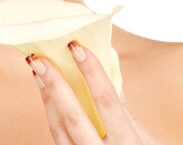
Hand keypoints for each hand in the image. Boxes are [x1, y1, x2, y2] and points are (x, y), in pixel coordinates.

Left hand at [25, 40, 160, 144]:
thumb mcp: (144, 136)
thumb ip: (123, 107)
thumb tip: (107, 65)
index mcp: (130, 143)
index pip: (108, 102)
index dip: (92, 73)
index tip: (76, 47)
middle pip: (74, 118)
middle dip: (55, 86)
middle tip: (40, 59)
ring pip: (58, 130)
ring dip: (46, 98)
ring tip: (38, 71)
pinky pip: (57, 138)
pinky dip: (50, 115)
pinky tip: (46, 97)